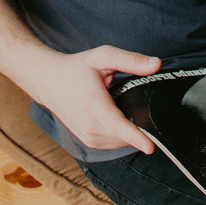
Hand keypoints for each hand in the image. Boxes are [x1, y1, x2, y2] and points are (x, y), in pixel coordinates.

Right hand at [20, 45, 160, 154]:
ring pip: (121, 142)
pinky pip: (113, 143)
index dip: (136, 137)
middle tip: (130, 99)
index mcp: (94, 104)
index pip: (118, 125)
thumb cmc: (76, 68)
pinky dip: (120, 133)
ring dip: (129, 129)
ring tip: (119, 105)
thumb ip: (131, 60)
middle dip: (138, 123)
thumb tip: (156, 65)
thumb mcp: (103, 57)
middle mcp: (89, 125)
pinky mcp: (88, 141)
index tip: (150, 148)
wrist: (48, 80)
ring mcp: (87, 136)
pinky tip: (116, 116)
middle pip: (125, 134)